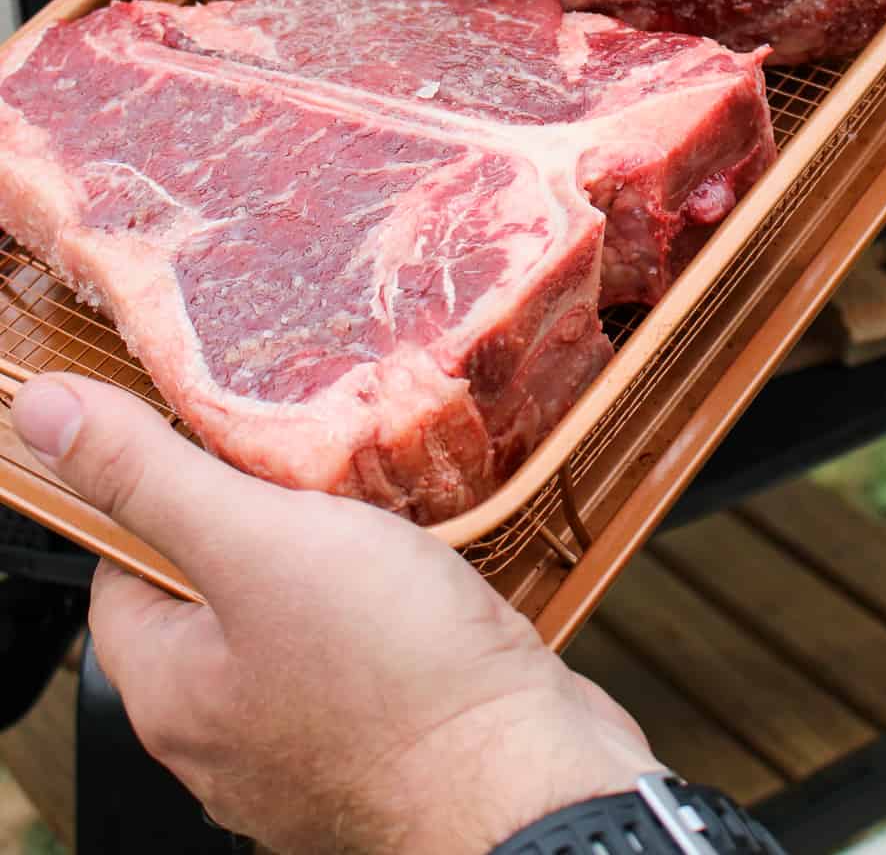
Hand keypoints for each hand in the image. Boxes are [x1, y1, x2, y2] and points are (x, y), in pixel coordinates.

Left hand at [12, 376, 656, 854]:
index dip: (165, 488)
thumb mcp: (258, 543)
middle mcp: (228, 733)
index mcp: (171, 690)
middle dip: (266, 516)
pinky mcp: (390, 742)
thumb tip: (43, 413)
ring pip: (300, 617)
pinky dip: (392, 602)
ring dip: (337, 557)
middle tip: (314, 467)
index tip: (220, 438)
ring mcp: (312, 746)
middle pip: (217, 588)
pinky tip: (430, 573)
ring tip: (379, 511)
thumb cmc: (396, 680)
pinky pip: (369, 651)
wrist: (529, 781)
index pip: (122, 564)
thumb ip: (151, 476)